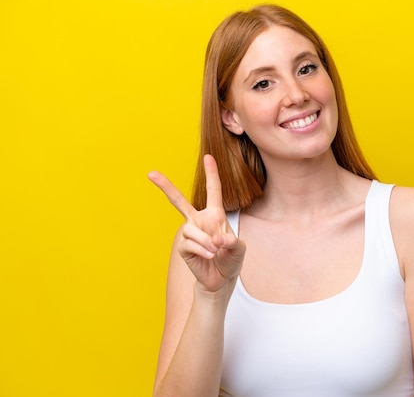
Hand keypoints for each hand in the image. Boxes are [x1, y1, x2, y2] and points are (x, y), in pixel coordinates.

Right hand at [148, 155, 244, 293]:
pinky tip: (210, 256)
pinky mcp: (184, 247)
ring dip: (205, 241)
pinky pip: (190, 244)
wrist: (221, 280)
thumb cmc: (230, 259)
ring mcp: (190, 233)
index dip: (212, 173)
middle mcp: (199, 220)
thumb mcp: (239, 248)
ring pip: (191, 230)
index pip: (213, 191)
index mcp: (215, 215)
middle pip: (179, 201)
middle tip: (150, 173)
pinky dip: (203, 250)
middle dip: (165, 186)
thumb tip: (215, 239)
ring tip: (215, 251)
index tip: (208, 156)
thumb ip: (232, 241)